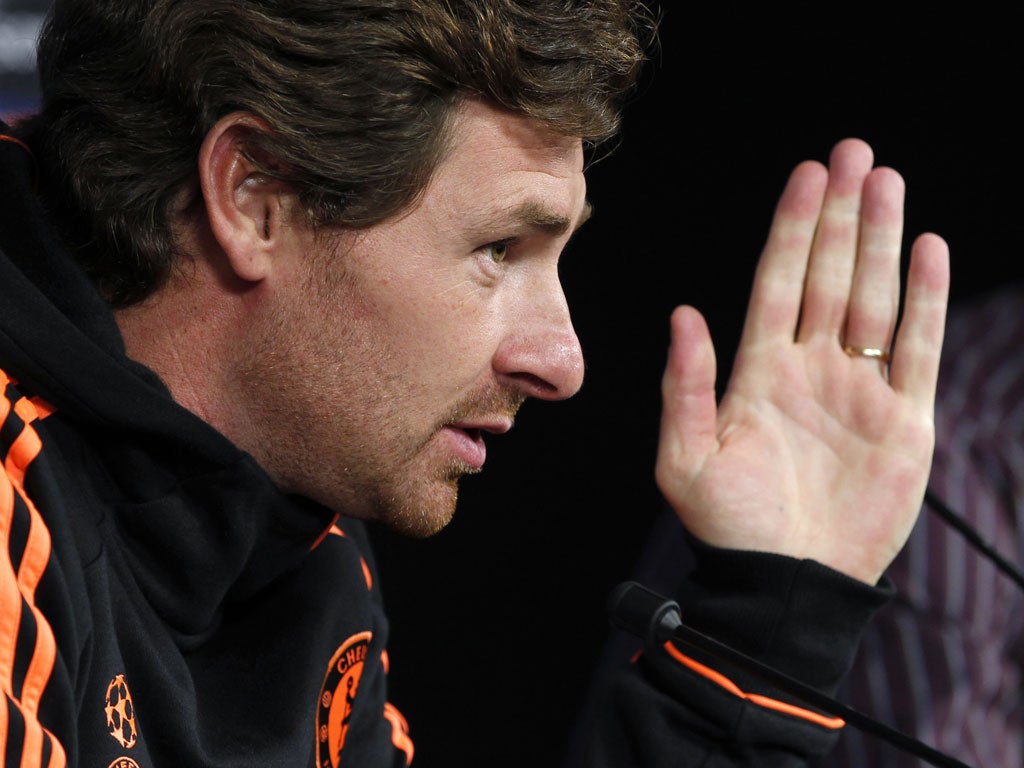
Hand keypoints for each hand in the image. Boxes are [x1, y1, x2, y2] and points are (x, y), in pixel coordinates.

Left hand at [654, 138, 949, 583]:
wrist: (785, 583)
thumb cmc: (728, 527)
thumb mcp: (685, 457)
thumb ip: (687, 384)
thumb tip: (684, 313)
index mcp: (758, 371)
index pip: (779, 282)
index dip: (793, 229)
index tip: (808, 175)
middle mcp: (810, 368)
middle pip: (829, 276)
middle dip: (841, 216)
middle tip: (855, 154)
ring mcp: (858, 389)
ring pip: (874, 297)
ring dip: (881, 241)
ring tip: (887, 183)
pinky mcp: (902, 420)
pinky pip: (918, 348)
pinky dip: (924, 300)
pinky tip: (927, 251)